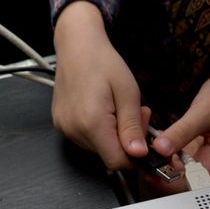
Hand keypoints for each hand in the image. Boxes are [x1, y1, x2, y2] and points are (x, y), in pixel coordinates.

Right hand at [52, 1, 149, 169]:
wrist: (77, 46)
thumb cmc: (103, 62)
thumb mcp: (128, 92)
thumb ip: (132, 126)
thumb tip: (139, 154)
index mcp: (92, 122)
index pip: (117, 162)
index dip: (136, 157)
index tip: (147, 142)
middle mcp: (74, 130)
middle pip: (109, 156)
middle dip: (128, 142)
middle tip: (138, 115)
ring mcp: (65, 129)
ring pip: (100, 149)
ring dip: (116, 136)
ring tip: (120, 110)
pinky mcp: (62, 125)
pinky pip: (88, 140)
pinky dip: (102, 131)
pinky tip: (106, 111)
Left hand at [150, 49, 209, 192]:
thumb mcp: (205, 112)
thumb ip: (183, 131)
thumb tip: (161, 148)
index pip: (189, 183)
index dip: (167, 182)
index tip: (150, 171)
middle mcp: (206, 159)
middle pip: (179, 177)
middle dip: (158, 170)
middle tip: (142, 156)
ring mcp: (198, 151)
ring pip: (174, 164)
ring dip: (157, 157)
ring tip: (144, 145)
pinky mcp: (192, 142)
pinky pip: (173, 150)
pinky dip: (161, 145)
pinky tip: (151, 135)